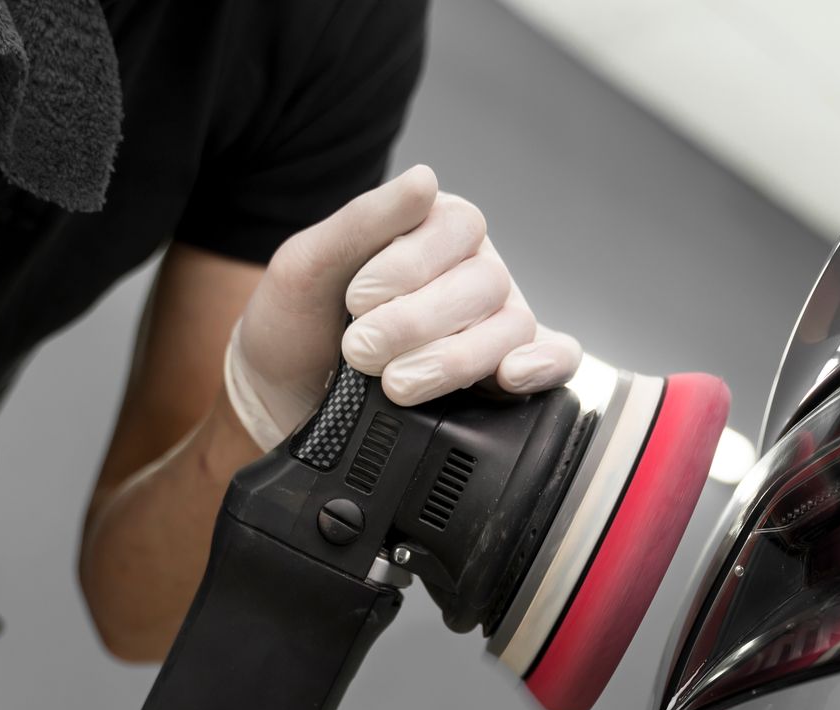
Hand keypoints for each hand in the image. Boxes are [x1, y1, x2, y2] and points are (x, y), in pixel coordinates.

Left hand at [224, 164, 582, 449]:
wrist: (282, 399)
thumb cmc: (297, 326)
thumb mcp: (308, 265)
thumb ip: (364, 222)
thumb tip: (424, 179)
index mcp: (433, 231)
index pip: (459, 228)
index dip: (410, 265)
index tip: (356, 300)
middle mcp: (473, 273)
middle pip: (484, 284)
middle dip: (417, 321)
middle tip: (359, 350)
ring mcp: (495, 324)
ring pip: (511, 328)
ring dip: (453, 359)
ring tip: (395, 384)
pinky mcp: (504, 377)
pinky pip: (557, 359)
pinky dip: (545, 365)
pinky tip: (510, 376)